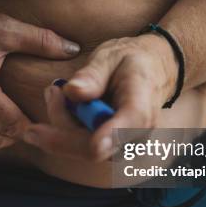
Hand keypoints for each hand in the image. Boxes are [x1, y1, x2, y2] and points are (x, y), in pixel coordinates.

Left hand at [23, 34, 177, 160]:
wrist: (153, 73)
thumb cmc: (131, 62)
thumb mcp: (111, 56)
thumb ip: (93, 74)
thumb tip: (73, 92)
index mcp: (141, 106)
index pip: (125, 129)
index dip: (107, 139)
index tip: (90, 144)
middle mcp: (136, 135)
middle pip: (91, 147)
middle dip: (62, 121)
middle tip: (52, 90)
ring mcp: (124, 146)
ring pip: (80, 148)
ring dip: (61, 122)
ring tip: (57, 92)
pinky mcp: (111, 150)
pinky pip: (80, 147)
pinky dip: (66, 127)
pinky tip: (65, 105)